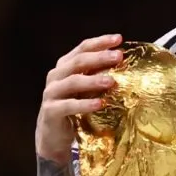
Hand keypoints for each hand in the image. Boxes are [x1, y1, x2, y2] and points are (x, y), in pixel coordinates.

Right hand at [36, 34, 123, 163]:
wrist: (53, 136)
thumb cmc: (74, 109)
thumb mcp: (87, 90)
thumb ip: (99, 76)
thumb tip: (125, 65)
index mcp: (66, 66)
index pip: (83, 48)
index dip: (100, 42)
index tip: (119, 39)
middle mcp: (56, 76)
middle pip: (78, 62)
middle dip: (100, 57)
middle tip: (118, 56)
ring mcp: (51, 93)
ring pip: (72, 81)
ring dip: (93, 80)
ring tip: (112, 81)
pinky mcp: (50, 110)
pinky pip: (68, 105)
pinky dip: (85, 104)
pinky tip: (100, 103)